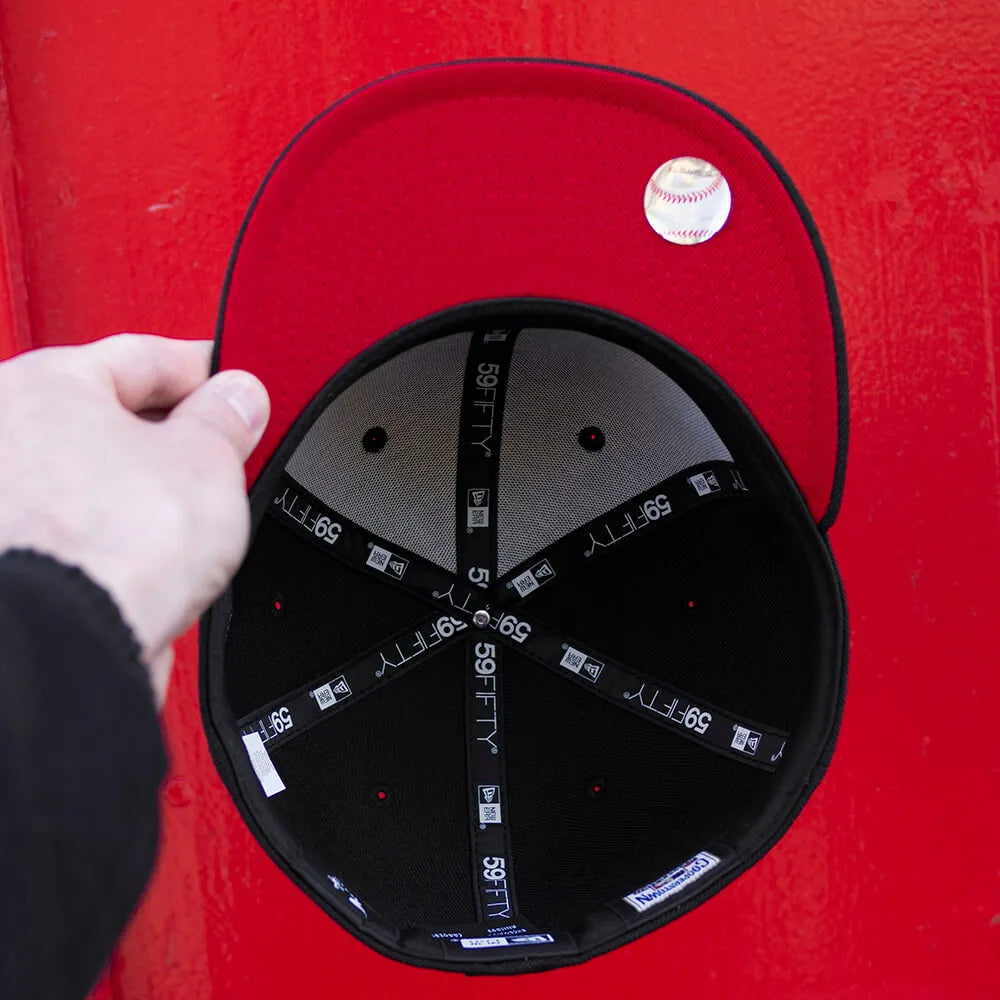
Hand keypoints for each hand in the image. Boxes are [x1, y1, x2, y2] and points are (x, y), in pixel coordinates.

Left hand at [0, 334, 269, 705]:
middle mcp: (1, 437)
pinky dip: (124, 531)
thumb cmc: (111, 548)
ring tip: (199, 510)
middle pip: (113, 415)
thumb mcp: (208, 459)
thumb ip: (227, 417)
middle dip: (177, 432)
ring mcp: (4, 503)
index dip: (206, 370)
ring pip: (98, 474)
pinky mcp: (16, 559)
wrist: (70, 644)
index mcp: (39, 385)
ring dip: (150, 486)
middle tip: (230, 447)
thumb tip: (238, 398)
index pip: (142, 355)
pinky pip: (87, 525)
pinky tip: (160, 553)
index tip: (239, 386)